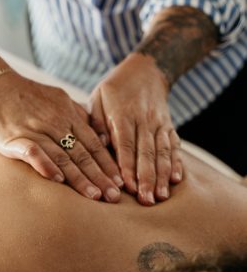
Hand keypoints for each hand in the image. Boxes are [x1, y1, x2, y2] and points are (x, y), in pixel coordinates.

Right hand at [0, 70, 122, 201]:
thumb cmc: (28, 97)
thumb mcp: (60, 100)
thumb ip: (80, 117)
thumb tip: (101, 136)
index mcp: (69, 116)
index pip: (94, 145)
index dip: (108, 165)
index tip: (121, 183)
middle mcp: (56, 124)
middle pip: (83, 154)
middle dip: (100, 177)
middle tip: (114, 197)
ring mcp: (36, 131)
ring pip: (62, 156)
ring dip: (79, 177)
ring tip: (94, 196)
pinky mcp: (14, 138)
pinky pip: (32, 151)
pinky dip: (45, 164)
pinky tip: (56, 179)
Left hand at [90, 53, 182, 205]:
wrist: (145, 70)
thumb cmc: (114, 89)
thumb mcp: (98, 98)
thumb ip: (96, 121)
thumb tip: (98, 143)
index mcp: (123, 114)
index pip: (125, 144)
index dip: (127, 166)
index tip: (127, 186)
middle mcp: (144, 120)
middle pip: (146, 153)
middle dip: (146, 178)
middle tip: (146, 201)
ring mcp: (159, 123)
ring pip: (162, 152)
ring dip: (162, 176)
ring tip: (161, 196)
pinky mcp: (169, 126)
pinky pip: (174, 146)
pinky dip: (176, 163)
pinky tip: (176, 179)